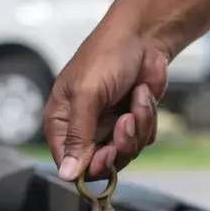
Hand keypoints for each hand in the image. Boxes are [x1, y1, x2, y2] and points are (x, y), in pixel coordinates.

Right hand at [45, 15, 168, 180]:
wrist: (144, 36)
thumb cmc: (107, 54)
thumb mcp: (87, 93)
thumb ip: (77, 135)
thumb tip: (65, 174)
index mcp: (60, 121)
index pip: (68, 164)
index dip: (89, 165)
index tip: (107, 152)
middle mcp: (83, 128)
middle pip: (101, 165)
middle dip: (120, 144)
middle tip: (126, 120)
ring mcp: (109, 127)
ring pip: (126, 153)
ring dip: (138, 125)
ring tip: (137, 96)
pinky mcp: (132, 123)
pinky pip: (143, 139)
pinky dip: (148, 117)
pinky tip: (143, 93)